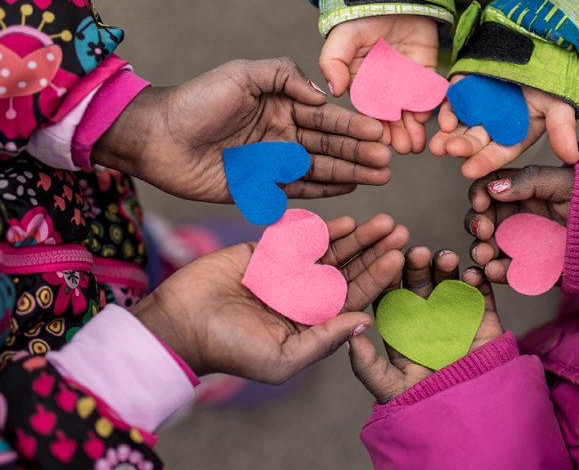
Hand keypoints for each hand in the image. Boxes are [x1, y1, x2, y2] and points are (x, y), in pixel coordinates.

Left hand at [91, 57, 392, 202]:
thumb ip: (283, 76)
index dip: (353, 125)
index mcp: (281, 104)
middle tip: (388, 162)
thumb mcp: (242, 74)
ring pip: (320, 168)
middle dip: (360, 152)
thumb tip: (322, 95)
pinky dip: (324, 190)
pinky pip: (298, 190)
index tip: (379, 132)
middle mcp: (282, 133)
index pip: (325, 116)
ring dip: (351, 172)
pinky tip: (349, 188)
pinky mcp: (261, 188)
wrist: (157, 137)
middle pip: (329, 145)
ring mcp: (273, 163)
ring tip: (380, 177)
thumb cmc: (196, 100)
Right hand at [131, 214, 408, 382]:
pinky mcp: (264, 252)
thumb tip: (367, 321)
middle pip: (348, 269)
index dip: (378, 277)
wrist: (178, 325)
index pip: (354, 296)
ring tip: (382, 221)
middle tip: (400, 230)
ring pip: (329, 251)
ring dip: (356, 236)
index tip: (400, 257)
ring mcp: (286, 273)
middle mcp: (305, 296)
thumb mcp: (284, 357)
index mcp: (314, 322)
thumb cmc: (230, 350)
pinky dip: (319, 229)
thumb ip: (325, 338)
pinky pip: (298, 238)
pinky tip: (343, 221)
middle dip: (374, 250)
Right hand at [319, 15, 440, 154]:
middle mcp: (386, 90)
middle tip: (404, 150)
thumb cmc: (361, 17)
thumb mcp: (342, 38)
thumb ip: (333, 61)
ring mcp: (407, 83)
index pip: (369, 113)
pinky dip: (433, 106)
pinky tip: (433, 119)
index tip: (380, 142)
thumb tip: (333, 90)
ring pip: (412, 112)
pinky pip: (432, 93)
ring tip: (419, 144)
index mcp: (363, 86)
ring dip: (416, 129)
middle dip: (398, 135)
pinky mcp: (427, 73)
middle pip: (393, 118)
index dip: (375, 128)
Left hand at [347, 247, 503, 403]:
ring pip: (447, 282)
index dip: (388, 278)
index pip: (391, 297)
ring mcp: (456, 316)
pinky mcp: (484, 318)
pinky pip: (480, 295)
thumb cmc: (427, 406)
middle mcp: (427, 318)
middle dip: (416, 265)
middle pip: (418, 284)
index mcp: (402, 329)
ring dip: (445, 266)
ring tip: (445, 257)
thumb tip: (349, 334)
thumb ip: (367, 364)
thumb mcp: (390, 388)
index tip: (385, 262)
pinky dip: (477, 281)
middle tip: (415, 252)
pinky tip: (471, 274)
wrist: (471, 418)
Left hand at [429, 76, 578, 178]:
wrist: (543, 50)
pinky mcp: (467, 86)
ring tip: (437, 144)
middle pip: (474, 140)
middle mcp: (494, 125)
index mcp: (514, 135)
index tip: (468, 170)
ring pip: (460, 123)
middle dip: (461, 147)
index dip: (484, 162)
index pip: (497, 152)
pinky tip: (443, 117)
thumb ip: (561, 130)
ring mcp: (478, 106)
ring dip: (447, 134)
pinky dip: (448, 107)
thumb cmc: (553, 82)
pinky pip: (455, 98)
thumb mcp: (559, 106)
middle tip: (448, 151)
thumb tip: (572, 158)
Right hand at [464, 166, 573, 283]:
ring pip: (487, 247)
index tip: (481, 202)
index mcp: (518, 192)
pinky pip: (505, 271)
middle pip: (481, 220)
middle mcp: (513, 217)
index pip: (487, 190)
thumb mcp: (560, 182)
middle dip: (476, 224)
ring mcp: (517, 244)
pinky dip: (495, 272)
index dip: (478, 195)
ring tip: (485, 254)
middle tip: (483, 229)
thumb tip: (494, 188)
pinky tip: (494, 270)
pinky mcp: (526, 267)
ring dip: (480, 250)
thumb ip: (528, 181)